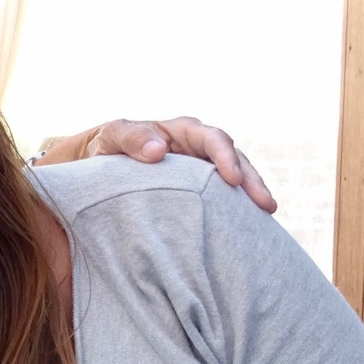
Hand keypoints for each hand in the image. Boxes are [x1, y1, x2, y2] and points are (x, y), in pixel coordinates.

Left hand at [36, 116, 277, 213]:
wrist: (99, 164)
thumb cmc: (108, 145)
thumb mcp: (114, 136)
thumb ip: (132, 139)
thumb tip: (158, 151)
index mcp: (182, 132)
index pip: (212, 139)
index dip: (224, 157)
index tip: (232, 179)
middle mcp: (198, 150)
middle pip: (233, 161)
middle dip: (250, 181)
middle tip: (264, 204)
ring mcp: (200, 172)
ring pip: (233, 182)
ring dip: (249, 197)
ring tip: (265, 218)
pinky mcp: (197, 193)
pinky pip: (219, 201)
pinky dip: (232, 212)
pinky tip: (244, 231)